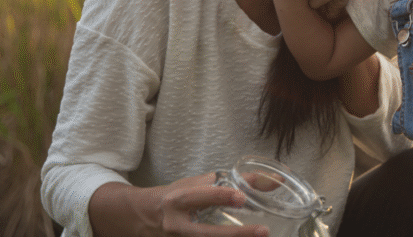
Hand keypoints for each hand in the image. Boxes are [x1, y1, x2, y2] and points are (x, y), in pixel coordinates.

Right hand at [89, 174, 268, 236]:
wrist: (141, 217)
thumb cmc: (174, 196)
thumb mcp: (195, 184)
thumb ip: (229, 182)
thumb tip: (271, 180)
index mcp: (178, 200)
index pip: (200, 196)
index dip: (220, 196)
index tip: (242, 197)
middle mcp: (176, 224)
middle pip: (206, 233)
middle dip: (235, 234)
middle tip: (263, 231)